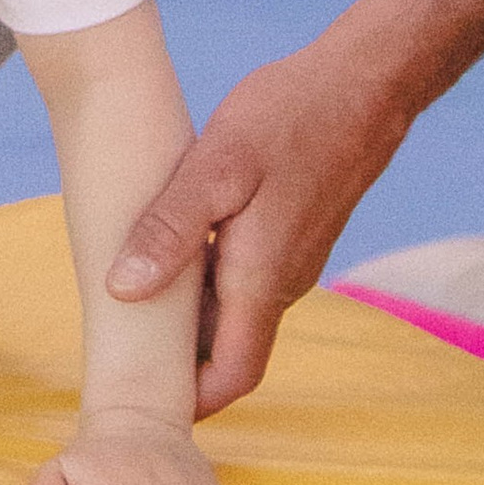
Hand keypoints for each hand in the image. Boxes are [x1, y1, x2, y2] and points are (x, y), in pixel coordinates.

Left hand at [105, 42, 412, 412]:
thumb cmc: (291, 116)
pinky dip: (209, 280)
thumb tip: (122, 290)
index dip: (189, 401)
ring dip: (193, 316)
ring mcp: (293, 259)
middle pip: (230, 350)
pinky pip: (247, 279)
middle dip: (181, 362)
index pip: (231, 377)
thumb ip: (171, 229)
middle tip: (119, 346)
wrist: (364, 83)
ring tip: (132, 294)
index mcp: (261, 280)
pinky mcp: (295, 234)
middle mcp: (282, 283)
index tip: (140, 400)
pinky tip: (174, 246)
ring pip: (237, 313)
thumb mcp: (216, 166)